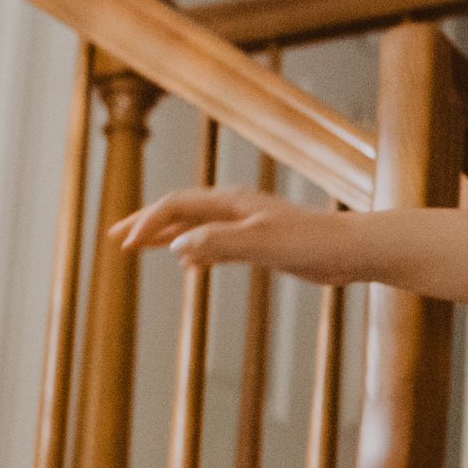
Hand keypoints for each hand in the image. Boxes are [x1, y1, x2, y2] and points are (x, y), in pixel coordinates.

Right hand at [115, 187, 359, 278]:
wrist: (352, 248)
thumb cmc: (311, 244)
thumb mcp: (261, 244)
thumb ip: (219, 243)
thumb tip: (177, 247)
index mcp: (230, 203)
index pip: (176, 206)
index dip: (148, 224)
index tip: (126, 246)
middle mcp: (234, 208)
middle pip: (179, 211)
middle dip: (146, 223)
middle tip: (115, 238)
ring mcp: (246, 223)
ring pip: (194, 226)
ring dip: (165, 235)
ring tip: (139, 246)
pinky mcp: (258, 240)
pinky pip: (214, 241)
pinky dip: (192, 249)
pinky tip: (186, 265)